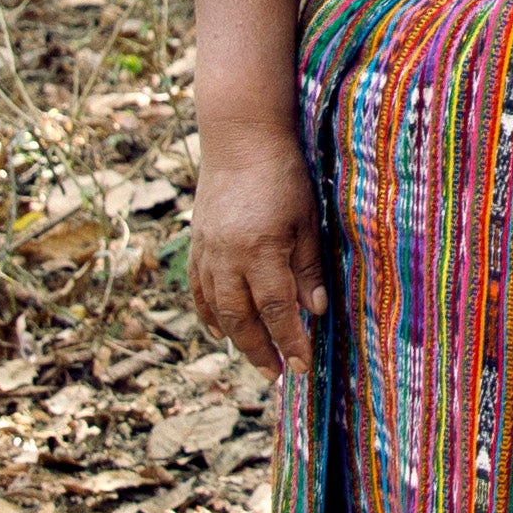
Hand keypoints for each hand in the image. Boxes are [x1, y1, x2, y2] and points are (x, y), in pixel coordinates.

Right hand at [192, 130, 325, 378]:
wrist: (240, 138)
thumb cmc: (283, 174)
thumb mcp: (307, 219)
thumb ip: (308, 267)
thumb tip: (314, 311)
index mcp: (260, 250)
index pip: (275, 310)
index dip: (288, 341)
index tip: (301, 366)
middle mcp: (228, 257)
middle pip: (241, 318)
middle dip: (260, 350)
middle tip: (276, 374)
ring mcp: (208, 251)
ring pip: (217, 308)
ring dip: (236, 338)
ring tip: (255, 358)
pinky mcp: (198, 243)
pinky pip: (199, 289)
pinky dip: (209, 313)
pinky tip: (221, 329)